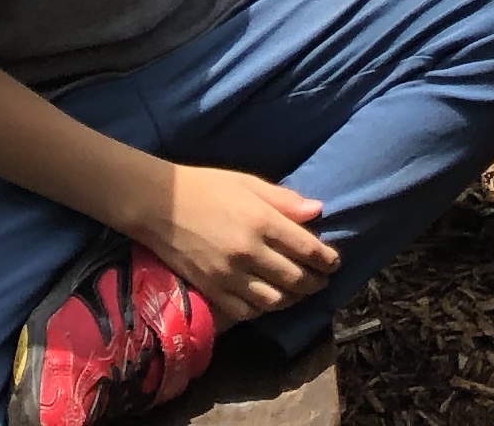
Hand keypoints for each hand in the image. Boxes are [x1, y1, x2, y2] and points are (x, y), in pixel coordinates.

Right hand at [155, 165, 337, 322]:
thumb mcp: (248, 183)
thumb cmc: (206, 186)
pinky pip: (247, 311)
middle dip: (315, 282)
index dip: (326, 259)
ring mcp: (229, 275)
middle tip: (323, 280)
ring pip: (274, 300)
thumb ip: (284, 200)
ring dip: (294, 299)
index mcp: (261, 221)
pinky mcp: (212, 290)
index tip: (334, 262)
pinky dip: (264, 309)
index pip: (307, 248)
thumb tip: (318, 211)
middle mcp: (249, 252)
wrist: (158, 204)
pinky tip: (270, 301)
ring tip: (300, 293)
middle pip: (295, 278)